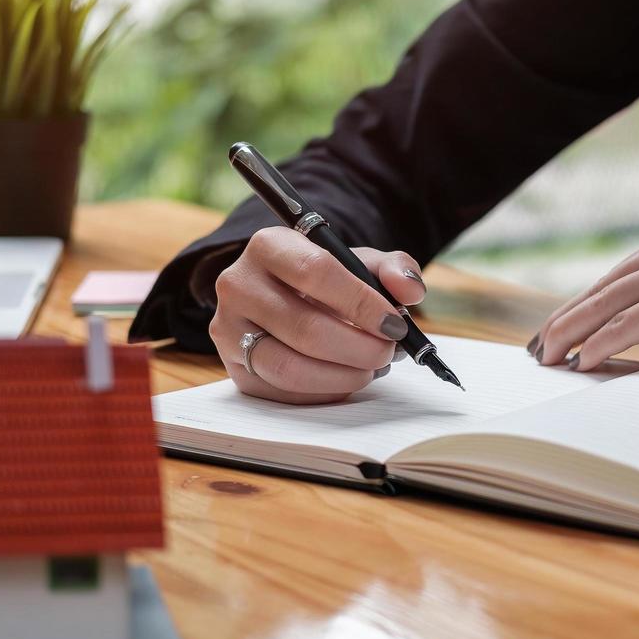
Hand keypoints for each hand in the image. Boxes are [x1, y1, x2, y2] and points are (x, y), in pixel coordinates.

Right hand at [210, 228, 425, 403]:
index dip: (360, 302)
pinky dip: (324, 391)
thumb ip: (394, 269)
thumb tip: (409, 291)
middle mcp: (238, 285)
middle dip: (358, 347)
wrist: (285, 298)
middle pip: (303, 327)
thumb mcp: (360, 263)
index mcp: (269, 246)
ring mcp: (229, 330)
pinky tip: (345, 378)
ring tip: (370, 368)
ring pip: (289, 367)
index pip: (315, 272)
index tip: (393, 323)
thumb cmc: (327, 281)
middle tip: (387, 351)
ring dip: (342, 375)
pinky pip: (282, 392)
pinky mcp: (234, 368)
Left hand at [531, 213, 638, 399]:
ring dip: (571, 334)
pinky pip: (626, 326)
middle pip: (609, 284)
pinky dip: (598, 346)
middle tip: (541, 346)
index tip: (561, 328)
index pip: (624, 272)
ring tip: (548, 358)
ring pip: (609, 304)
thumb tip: (628, 327)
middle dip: (569, 318)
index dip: (587, 303)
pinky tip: (581, 364)